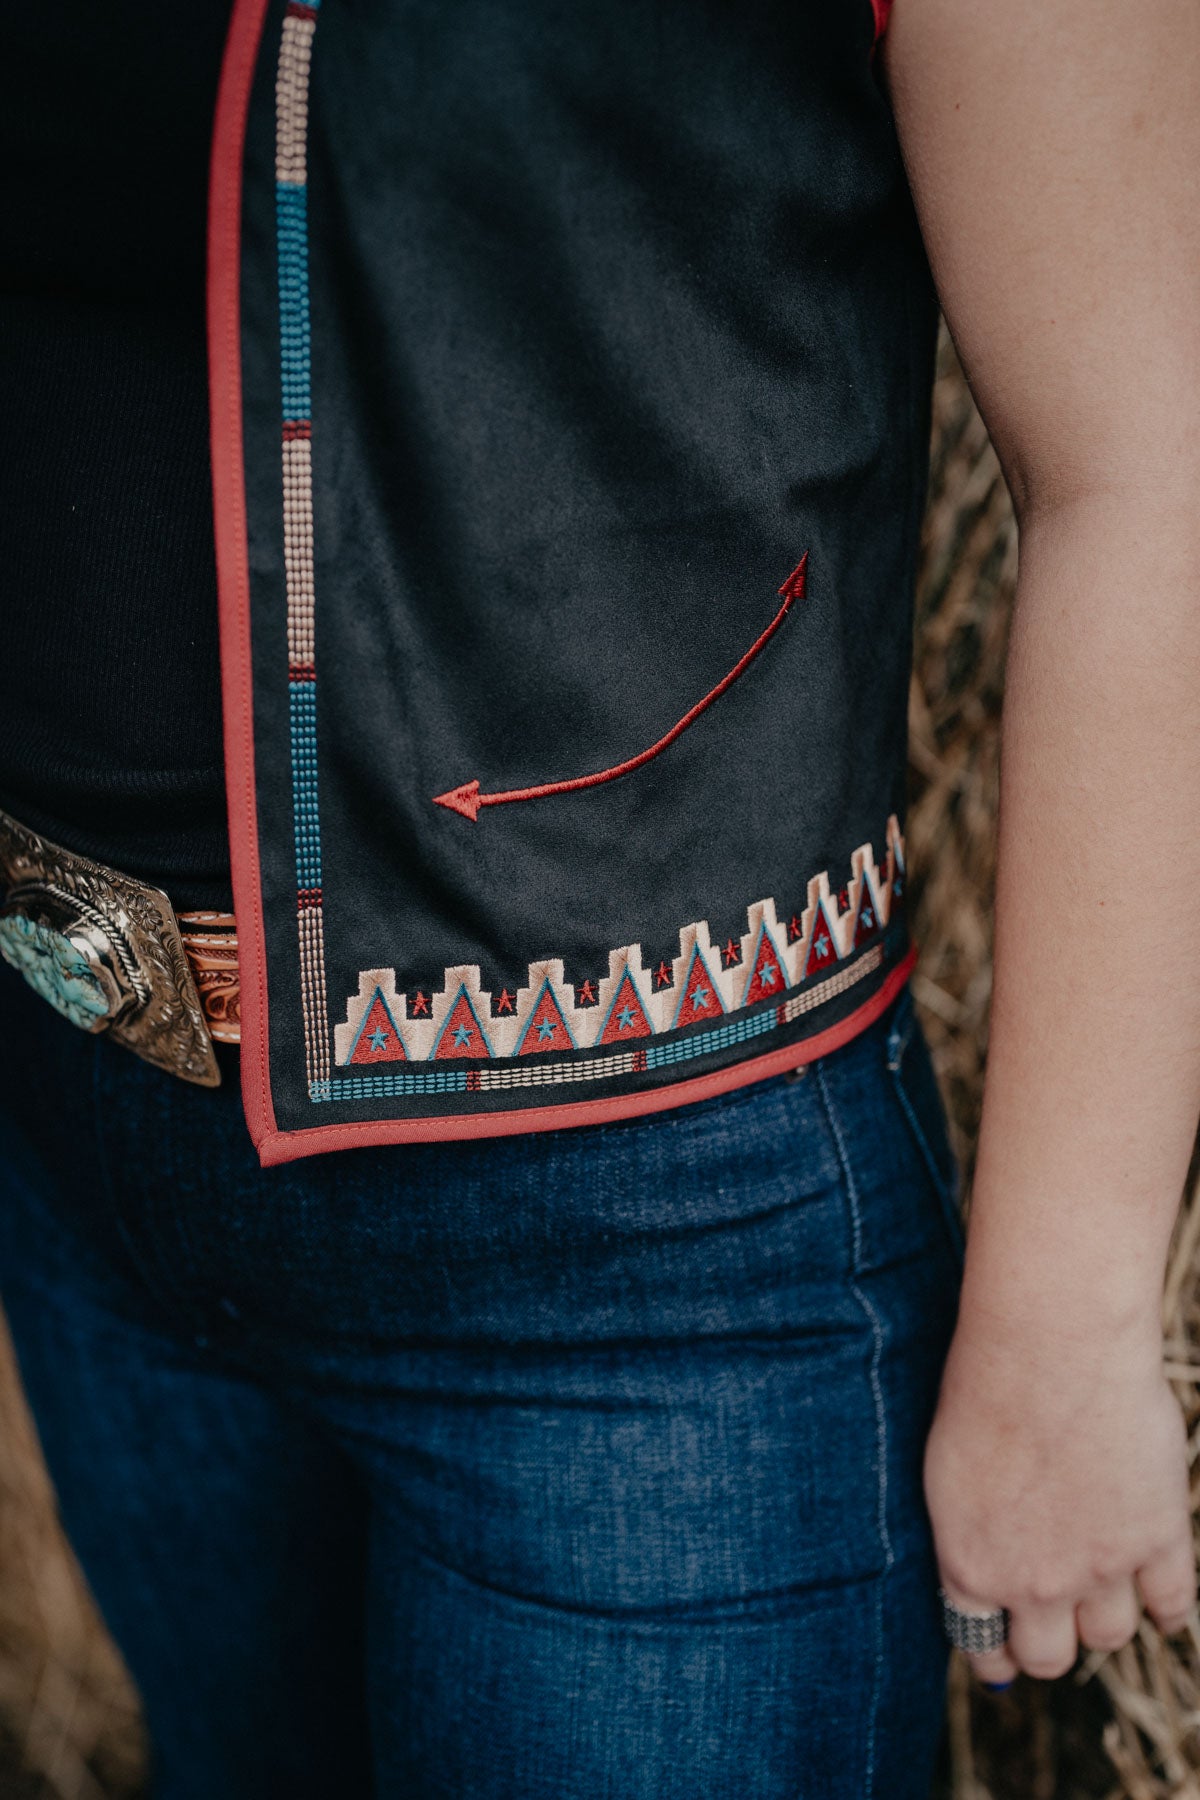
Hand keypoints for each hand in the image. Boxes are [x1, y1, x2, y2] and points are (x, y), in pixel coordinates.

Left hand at [924, 1303, 1196, 1685]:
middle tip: (1053, 1619)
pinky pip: (1172, 1603)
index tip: (1002, 1643)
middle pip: (1047, 1658)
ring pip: (1108, 1637)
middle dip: (1046, 1643)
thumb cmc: (983, 1387)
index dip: (994, 1650)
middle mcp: (1033, 1583)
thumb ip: (968, 1530)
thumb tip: (979, 1571)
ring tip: (1101, 1592)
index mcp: (969, 1564)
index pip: (981, 1646)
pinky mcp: (1158, 1540)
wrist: (1050, 1349)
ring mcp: (1100, 1568)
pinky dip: (1167, 1606)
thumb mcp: (947, 1470)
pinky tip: (1159, 1596)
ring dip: (1102, 1620)